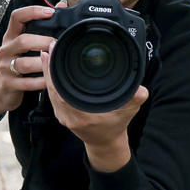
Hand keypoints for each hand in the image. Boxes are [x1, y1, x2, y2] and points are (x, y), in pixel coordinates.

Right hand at [0, 5, 55, 117]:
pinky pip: (26, 83)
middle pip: (23, 41)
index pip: (16, 17)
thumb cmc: (16, 63)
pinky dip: (40, 82)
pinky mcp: (9, 84)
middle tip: (56, 44)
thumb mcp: (23, 45)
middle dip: (42, 42)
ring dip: (43, 63)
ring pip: (25, 63)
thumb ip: (40, 26)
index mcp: (11, 37)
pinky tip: (50, 80)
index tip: (50, 12)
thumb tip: (61, 5)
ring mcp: (5, 67)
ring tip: (55, 63)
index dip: (33, 12)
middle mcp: (6, 49)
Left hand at [41, 43, 148, 171]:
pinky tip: (50, 67)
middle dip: (50, 67)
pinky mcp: (61, 113)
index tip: (55, 55)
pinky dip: (50, 79)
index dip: (55, 73)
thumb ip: (135, 98)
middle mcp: (69, 116)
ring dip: (48, 72)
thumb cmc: (116, 126)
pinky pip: (52, 94)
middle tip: (51, 47)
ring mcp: (62, 115)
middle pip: (52, 89)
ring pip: (50, 91)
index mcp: (82, 116)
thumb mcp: (130, 111)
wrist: (106, 142)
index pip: (61, 92)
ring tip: (49, 53)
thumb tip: (141, 89)